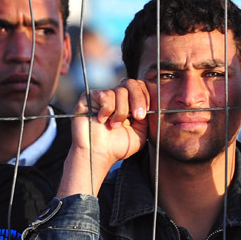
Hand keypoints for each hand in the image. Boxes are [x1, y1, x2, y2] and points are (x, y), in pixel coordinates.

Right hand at [59, 79, 148, 196]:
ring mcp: (101, 96)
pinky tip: (101, 120)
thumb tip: (152, 101)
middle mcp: (115, 96)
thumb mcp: (141, 132)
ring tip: (114, 126)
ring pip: (119, 91)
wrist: (98, 155)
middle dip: (137, 99)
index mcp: (128, 102)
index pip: (140, 86)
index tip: (143, 114)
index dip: (144, 96)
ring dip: (120, 111)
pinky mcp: (88, 98)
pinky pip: (104, 95)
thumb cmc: (117, 147)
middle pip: (131, 83)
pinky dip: (107, 109)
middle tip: (137, 117)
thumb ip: (147, 116)